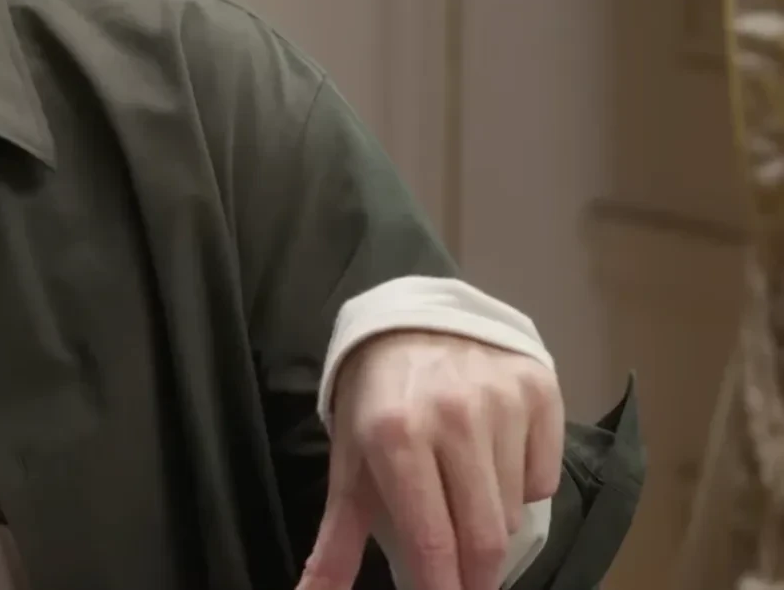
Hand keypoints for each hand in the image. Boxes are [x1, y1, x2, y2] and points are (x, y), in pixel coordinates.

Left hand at [296, 331, 564, 589]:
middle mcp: (454, 417)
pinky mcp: (539, 390)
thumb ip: (338, 538)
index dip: (442, 587)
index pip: (432, 540)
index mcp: (396, 436)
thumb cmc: (375, 398)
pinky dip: (523, 487)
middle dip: (476, 575)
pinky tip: (495, 462)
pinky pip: (544, 477)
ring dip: (493, 523)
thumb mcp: (349, 461)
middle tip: (465, 580)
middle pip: (486, 536)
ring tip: (465, 496)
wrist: (413, 319)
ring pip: (516, 511)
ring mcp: (501, 402)